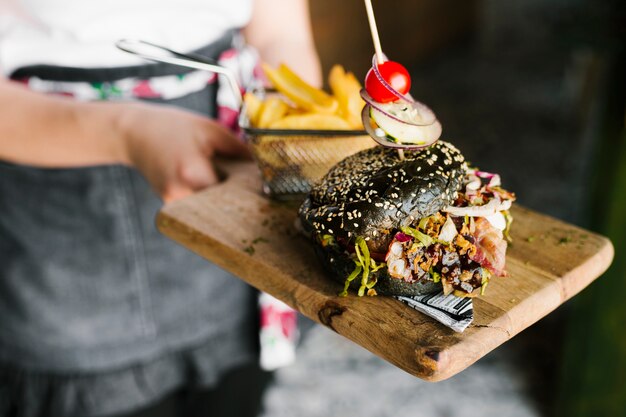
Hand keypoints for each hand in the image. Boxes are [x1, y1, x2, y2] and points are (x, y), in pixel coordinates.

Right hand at [119, 102, 249, 201]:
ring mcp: (173, 202)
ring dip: (221, 198)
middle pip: (222, 207)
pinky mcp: (170, 205)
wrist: (134, 133)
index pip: (231, 195)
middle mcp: (181, 192)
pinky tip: (207, 180)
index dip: (248, 192)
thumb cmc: (173, 127)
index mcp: (193, 172)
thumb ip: (241, 150)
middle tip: (249, 187)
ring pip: (210, 209)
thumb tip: (266, 168)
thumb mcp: (211, 130)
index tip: (261, 189)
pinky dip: (208, 197)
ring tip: (223, 178)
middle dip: (236, 198)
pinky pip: (198, 206)